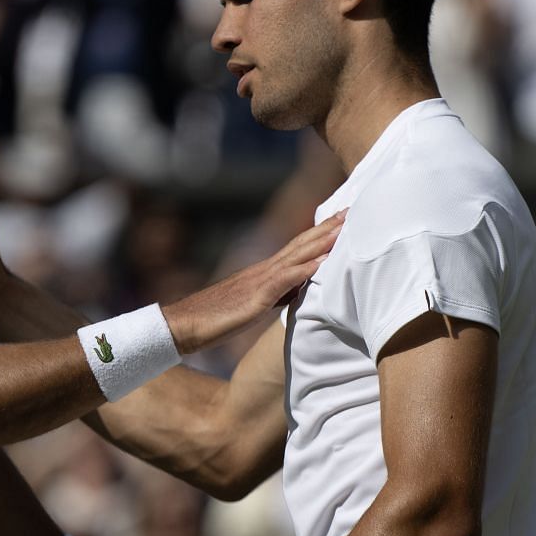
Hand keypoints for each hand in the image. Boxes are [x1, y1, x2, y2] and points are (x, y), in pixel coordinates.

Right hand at [163, 213, 342, 353]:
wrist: (183, 324)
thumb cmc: (214, 318)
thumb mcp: (253, 305)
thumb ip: (274, 294)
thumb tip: (295, 290)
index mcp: (264, 273)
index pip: (297, 248)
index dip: (320, 234)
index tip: (342, 220)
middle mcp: (263, 270)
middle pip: (300, 244)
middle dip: (327, 228)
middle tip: (352, 211)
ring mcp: (258, 282)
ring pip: (295, 257)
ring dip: (320, 242)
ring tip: (344, 228)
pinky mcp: (254, 299)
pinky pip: (282, 282)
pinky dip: (303, 270)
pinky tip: (321, 263)